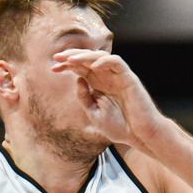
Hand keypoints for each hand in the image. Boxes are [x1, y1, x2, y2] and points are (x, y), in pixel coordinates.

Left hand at [50, 49, 165, 149]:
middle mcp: (106, 78)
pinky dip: (105, 61)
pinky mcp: (128, 78)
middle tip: (57, 58)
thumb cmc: (120, 127)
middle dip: (71, 56)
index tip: (53, 68)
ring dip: (85, 56)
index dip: (66, 66)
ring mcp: (117, 77)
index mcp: (98, 85)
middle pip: (87, 59)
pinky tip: (93, 67)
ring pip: (100, 56)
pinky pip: (116, 63)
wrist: (139, 136)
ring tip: (71, 60)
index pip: (80, 69)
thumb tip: (78, 79)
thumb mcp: (94, 114)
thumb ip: (84, 97)